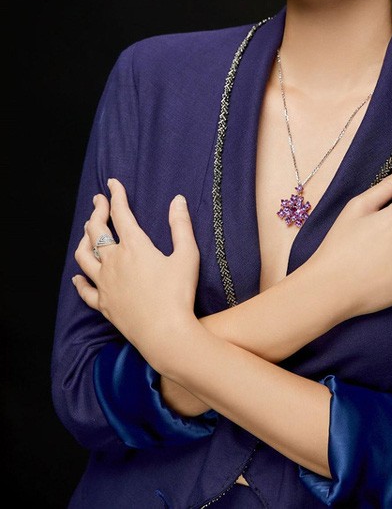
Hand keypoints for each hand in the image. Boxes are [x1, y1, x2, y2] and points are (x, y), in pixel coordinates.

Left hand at [72, 180, 199, 365]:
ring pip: (84, 257)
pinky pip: (85, 290)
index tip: (113, 183)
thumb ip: (181, 226)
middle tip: (99, 202)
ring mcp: (105, 284)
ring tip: (88, 232)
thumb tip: (177, 200)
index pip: (121, 214)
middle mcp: (113, 262)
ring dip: (84, 240)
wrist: (165, 333)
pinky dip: (80, 280)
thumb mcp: (187, 255)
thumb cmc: (179, 294)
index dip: (117, 195)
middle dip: (97, 212)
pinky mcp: (103, 304)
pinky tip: (78, 276)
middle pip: (96, 231)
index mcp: (134, 246)